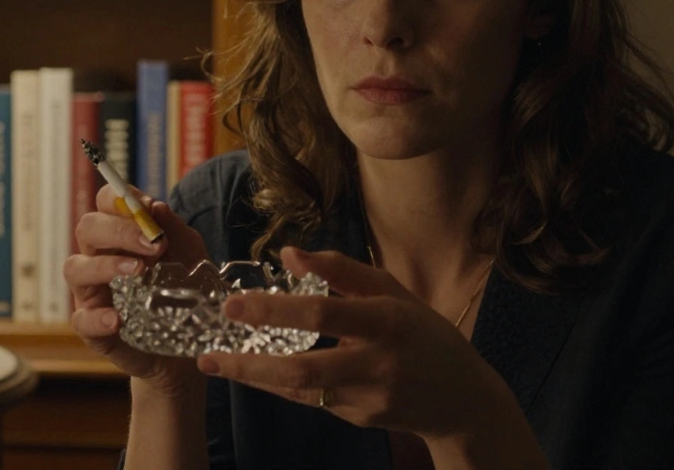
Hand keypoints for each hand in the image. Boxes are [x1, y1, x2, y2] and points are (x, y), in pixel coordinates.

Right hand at [64, 184, 209, 396]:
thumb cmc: (185, 292)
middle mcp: (99, 258)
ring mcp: (92, 293)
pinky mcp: (93, 328)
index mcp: (120, 235)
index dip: (120, 198)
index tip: (147, 207)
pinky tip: (118, 319)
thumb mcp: (191, 257)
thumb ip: (175, 231)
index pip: (105, 203)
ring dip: (104, 266)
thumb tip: (155, 206)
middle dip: (117, 231)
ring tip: (137, 272)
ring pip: (74, 268)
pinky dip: (97, 318)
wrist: (188, 345)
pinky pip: (81, 319)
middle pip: (87, 228)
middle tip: (153, 245)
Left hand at [195, 247, 506, 442]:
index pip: (324, 313)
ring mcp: (369, 398)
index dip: (276, 309)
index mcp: (388, 320)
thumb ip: (342, 270)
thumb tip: (290, 255)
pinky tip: (252, 371)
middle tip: (210, 351)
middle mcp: (378, 363)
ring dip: (254, 377)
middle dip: (251, 362)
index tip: (235, 304)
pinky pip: (312, 401)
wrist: (463, 401)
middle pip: (305, 368)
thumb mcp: (393, 291)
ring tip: (215, 362)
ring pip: (301, 391)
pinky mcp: (360, 419)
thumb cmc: (424, 333)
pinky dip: (279, 386)